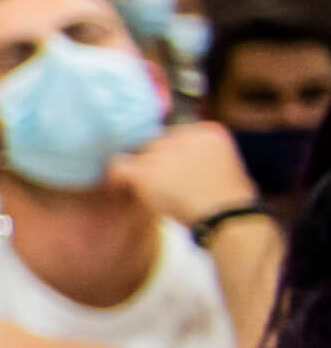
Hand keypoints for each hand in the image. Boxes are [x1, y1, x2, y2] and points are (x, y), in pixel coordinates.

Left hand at [119, 121, 255, 229]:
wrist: (226, 216)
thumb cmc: (229, 200)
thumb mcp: (224, 164)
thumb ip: (200, 154)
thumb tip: (174, 159)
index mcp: (208, 131)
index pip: (178, 134)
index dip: (175, 154)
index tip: (179, 172)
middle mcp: (183, 135)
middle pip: (158, 144)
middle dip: (159, 163)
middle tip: (167, 184)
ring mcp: (163, 152)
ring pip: (141, 156)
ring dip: (144, 172)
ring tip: (156, 191)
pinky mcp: (146, 169)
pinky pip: (119, 166)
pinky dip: (117, 177)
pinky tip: (121, 187)